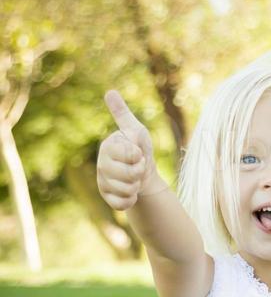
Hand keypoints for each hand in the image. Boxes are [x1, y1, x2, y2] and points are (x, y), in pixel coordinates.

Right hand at [97, 90, 161, 210]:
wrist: (144, 175)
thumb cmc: (139, 149)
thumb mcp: (135, 129)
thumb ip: (123, 115)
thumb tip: (109, 92)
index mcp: (107, 146)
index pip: (129, 155)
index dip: (139, 156)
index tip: (138, 153)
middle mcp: (101, 164)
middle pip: (128, 175)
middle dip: (140, 172)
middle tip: (138, 167)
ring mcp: (102, 182)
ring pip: (127, 190)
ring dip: (136, 185)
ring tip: (134, 179)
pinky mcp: (106, 197)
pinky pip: (122, 204)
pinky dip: (131, 199)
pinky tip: (130, 192)